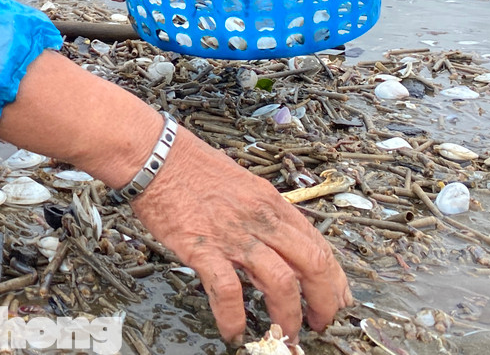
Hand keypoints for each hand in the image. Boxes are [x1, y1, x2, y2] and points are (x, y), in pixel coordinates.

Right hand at [131, 128, 351, 342]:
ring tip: (284, 335)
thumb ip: (260, 213)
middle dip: (324, 301)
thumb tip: (274, 243)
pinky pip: (227, 290)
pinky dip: (233, 317)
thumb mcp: (241, 183)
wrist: (154, 153)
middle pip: (313, 264)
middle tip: (320, 322)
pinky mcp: (202, 247)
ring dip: (287, 316)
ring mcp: (233, 234)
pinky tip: (233, 331)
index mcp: (270, 202)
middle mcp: (260, 219)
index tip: (336, 298)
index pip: (317, 244)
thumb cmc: (189, 164)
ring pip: (281, 282)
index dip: (333, 278)